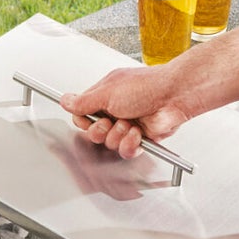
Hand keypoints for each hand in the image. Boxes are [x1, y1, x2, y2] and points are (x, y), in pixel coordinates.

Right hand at [60, 67, 195, 158]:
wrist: (174, 97)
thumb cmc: (146, 86)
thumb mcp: (107, 92)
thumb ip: (83, 101)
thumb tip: (64, 100)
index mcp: (105, 96)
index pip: (82, 114)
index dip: (83, 120)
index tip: (90, 117)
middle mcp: (115, 111)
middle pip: (93, 132)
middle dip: (100, 130)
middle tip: (110, 120)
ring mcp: (127, 125)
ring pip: (108, 143)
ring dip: (118, 134)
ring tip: (130, 123)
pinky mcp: (139, 139)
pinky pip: (125, 151)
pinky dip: (130, 144)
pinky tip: (138, 133)